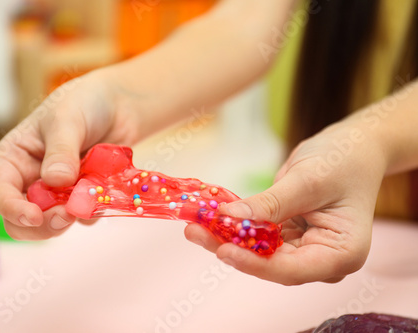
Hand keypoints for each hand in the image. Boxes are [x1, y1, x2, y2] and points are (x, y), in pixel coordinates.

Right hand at [0, 70, 139, 239]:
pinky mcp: (81, 197)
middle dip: (43, 223)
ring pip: (53, 223)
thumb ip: (61, 151)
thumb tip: (55, 181)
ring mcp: (57, 191)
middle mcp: (31, 179)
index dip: (13, 209)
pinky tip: (105, 188)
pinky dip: (93, 209)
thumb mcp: (67, 120)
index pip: (1, 193)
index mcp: (14, 159)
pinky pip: (84, 216)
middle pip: (23, 219)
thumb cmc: (83, 103)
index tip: (34, 217)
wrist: (119, 104)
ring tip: (90, 196)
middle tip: (67, 216)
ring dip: (70, 217)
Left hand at [185, 119, 387, 284]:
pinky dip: (235, 227)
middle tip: (195, 231)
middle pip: (270, 263)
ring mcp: (304, 248)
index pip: (292, 269)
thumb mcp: (308, 180)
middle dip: (232, 247)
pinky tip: (210, 217)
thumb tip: (230, 216)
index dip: (255, 263)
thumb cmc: (342, 161)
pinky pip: (258, 236)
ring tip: (194, 225)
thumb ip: (271, 203)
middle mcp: (322, 258)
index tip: (223, 250)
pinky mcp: (288, 237)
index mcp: (341, 254)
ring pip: (259, 252)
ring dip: (226, 238)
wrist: (351, 148)